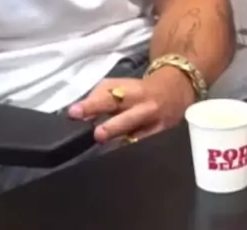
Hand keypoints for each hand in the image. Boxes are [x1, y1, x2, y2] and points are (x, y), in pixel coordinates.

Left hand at [67, 66, 194, 143]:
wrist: (172, 93)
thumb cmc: (137, 90)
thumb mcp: (118, 85)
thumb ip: (99, 97)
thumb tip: (81, 115)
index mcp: (129, 91)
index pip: (108, 97)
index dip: (91, 105)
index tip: (74, 113)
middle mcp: (143, 107)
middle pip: (126, 118)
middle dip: (111, 127)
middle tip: (97, 134)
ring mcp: (154, 125)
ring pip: (138, 137)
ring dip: (121, 143)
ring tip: (107, 148)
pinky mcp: (161, 139)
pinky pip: (145, 147)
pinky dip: (133, 152)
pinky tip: (121, 161)